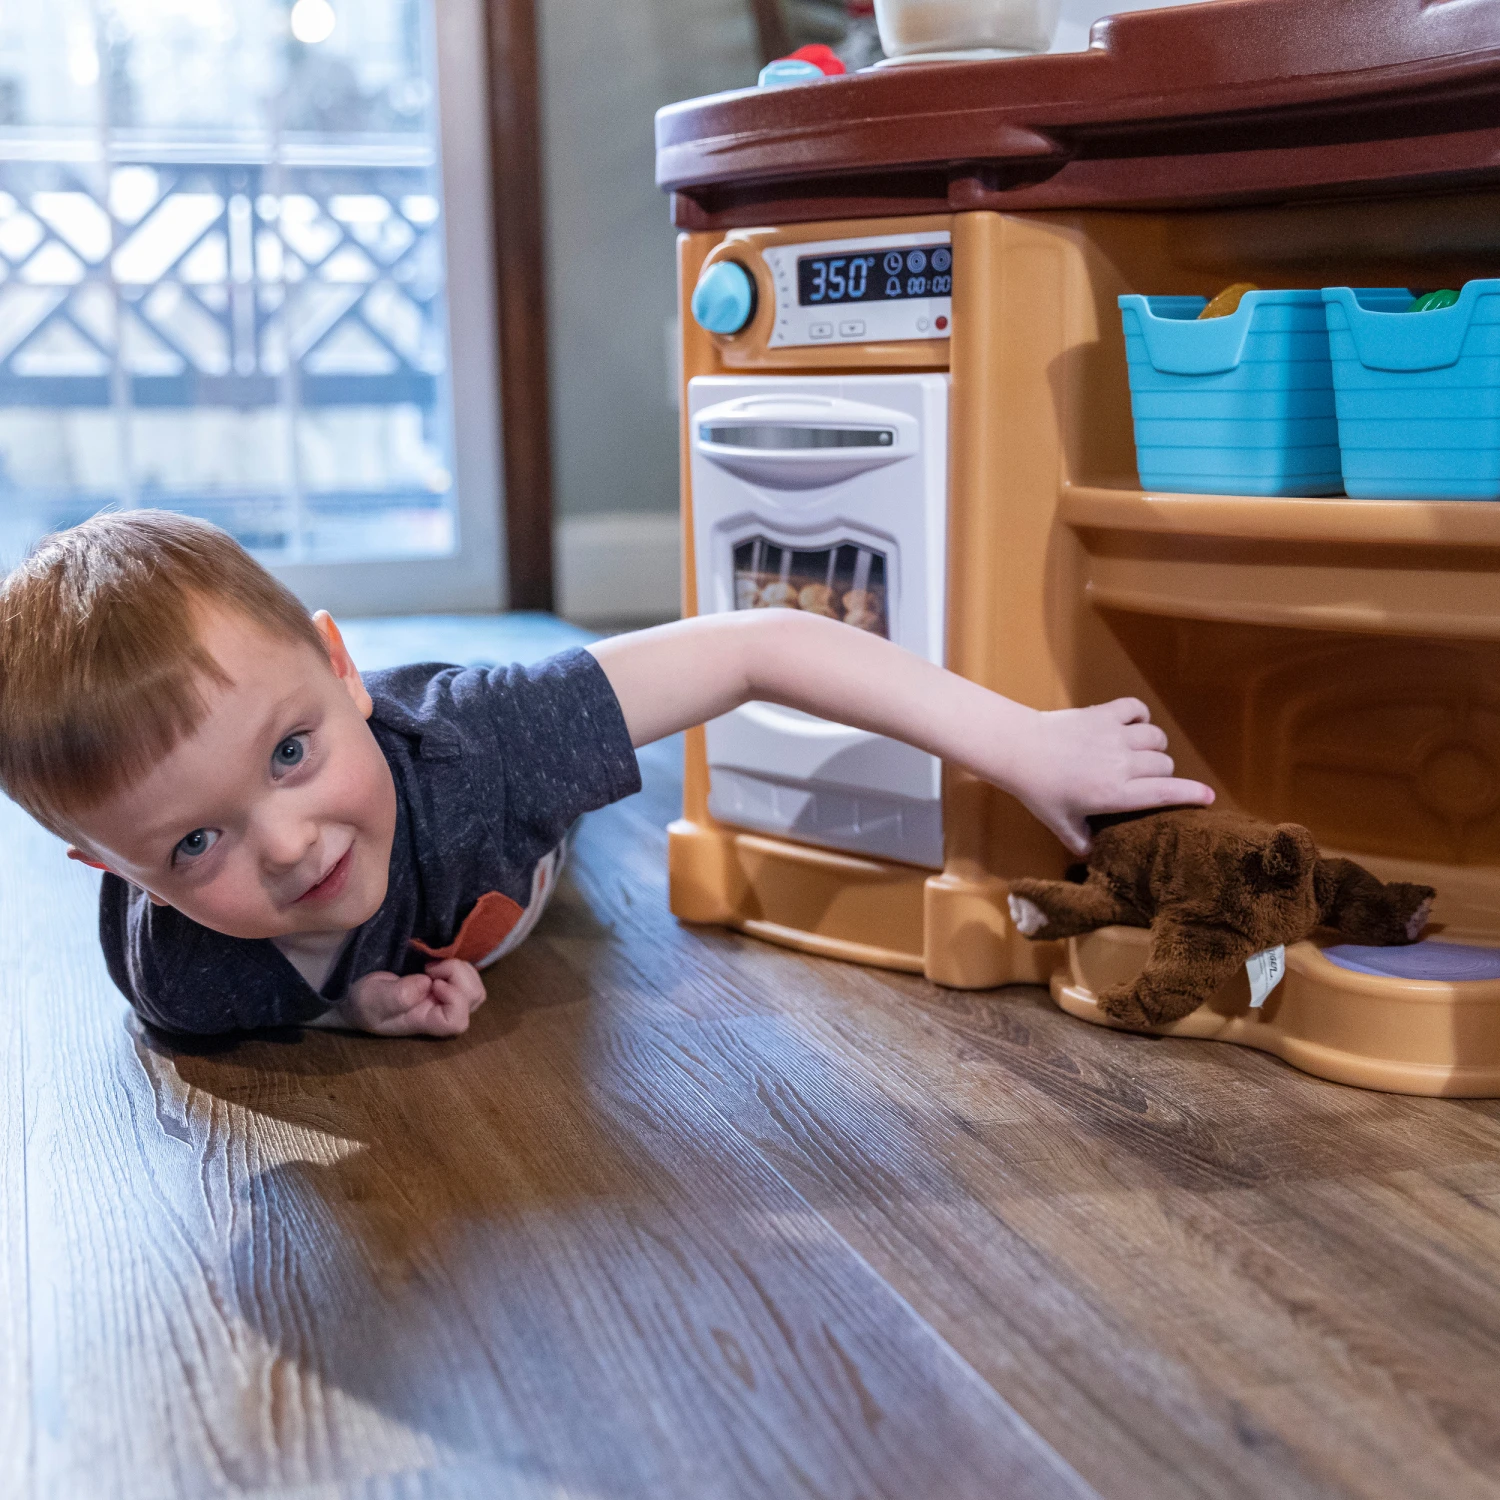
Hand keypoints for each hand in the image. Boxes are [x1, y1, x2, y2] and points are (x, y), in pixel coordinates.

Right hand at [338, 958, 486, 1036]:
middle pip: (474, 999)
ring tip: (433, 966)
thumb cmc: (363, 1001)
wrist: (357, 992)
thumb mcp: (372, 1000)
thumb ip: (397, 996)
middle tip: (431, 968)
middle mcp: (441, 1012)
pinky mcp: (446, 984)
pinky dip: (458, 964)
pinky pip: (469, 976)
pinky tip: (436, 962)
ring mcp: (446, 998)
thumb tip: (426, 984)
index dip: (454, 998)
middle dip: (458, 976)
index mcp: (426, 1021)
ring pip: (475, 987)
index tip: (432, 981)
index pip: (458, 1020)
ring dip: (460, 969)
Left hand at [1006, 697, 1213, 856]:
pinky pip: (1137, 708)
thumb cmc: (1039, 790)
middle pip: (1164, 765)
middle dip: (1161, 774)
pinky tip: (1131, 724)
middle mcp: (1124, 763)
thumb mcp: (1060, 823)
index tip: (1208, 797)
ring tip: (1139, 754)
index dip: (1192, 794)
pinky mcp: (1105, 713)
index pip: (1166, 793)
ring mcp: (1116, 735)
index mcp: (1116, 793)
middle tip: (1142, 780)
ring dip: (1153, 746)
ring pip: (1156, 737)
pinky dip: (1139, 715)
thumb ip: (1080, 840)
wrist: (1019, 749)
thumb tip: (1092, 855)